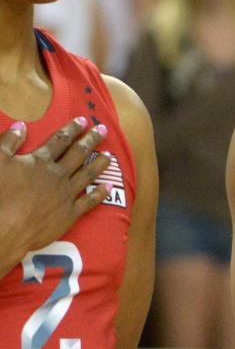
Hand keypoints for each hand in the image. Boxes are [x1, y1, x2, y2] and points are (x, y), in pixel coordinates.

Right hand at [0, 117, 110, 263]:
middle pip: (79, 153)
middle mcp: (57, 175)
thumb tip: (21, 125)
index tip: (83, 120)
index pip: (60, 140)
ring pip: (88, 174)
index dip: (72, 129)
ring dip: (100, 163)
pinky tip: (108, 186)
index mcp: (40, 161)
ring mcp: (66, 194)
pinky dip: (100, 193)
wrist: (3, 228)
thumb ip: (8, 141)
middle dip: (91, 140)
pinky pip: (89, 201)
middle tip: (103, 129)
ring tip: (110, 154)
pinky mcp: (69, 214)